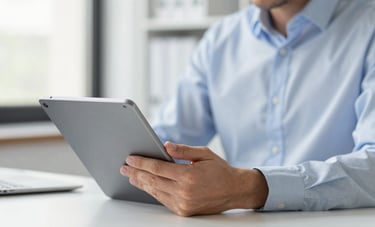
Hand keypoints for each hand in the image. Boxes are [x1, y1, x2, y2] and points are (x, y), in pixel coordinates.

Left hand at [120, 142, 267, 215]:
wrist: (235, 190)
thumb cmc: (220, 170)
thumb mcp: (204, 154)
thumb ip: (183, 150)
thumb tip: (165, 146)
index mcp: (188, 176)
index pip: (157, 168)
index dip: (142, 163)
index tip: (130, 158)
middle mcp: (184, 192)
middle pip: (152, 181)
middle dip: (136, 173)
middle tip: (124, 167)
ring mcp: (183, 203)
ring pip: (155, 192)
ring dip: (141, 183)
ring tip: (131, 176)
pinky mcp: (184, 211)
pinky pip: (163, 200)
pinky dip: (152, 192)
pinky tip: (146, 185)